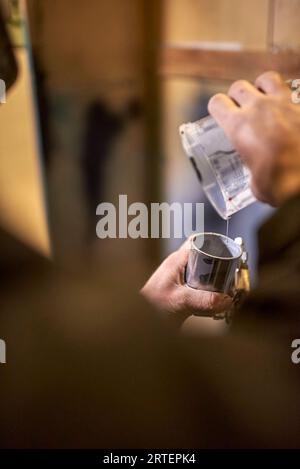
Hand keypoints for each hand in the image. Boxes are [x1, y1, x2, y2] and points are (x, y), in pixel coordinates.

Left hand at [141, 239, 231, 321]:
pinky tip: (214, 302)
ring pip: (202, 272)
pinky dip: (208, 291)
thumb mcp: (180, 302)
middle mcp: (177, 266)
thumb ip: (203, 300)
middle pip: (204, 257)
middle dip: (219, 266)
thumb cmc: (150, 306)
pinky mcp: (179, 290)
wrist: (136, 322)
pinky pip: (198, 286)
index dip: (214, 246)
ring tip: (226, 290)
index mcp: (176, 261)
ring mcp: (178, 278)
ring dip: (214, 281)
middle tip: (231, 277)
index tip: (229, 254)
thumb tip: (226, 299)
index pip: (198, 242)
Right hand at [208, 71, 299, 205]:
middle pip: (238, 87)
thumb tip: (259, 182)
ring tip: (266, 100)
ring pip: (266, 78)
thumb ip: (255, 180)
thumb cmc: (286, 183)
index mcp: (239, 126)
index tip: (221, 115)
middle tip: (242, 109)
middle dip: (237, 96)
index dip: (217, 108)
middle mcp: (259, 107)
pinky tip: (292, 108)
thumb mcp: (260, 188)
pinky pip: (295, 88)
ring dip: (262, 87)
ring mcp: (285, 101)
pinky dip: (291, 95)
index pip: (217, 103)